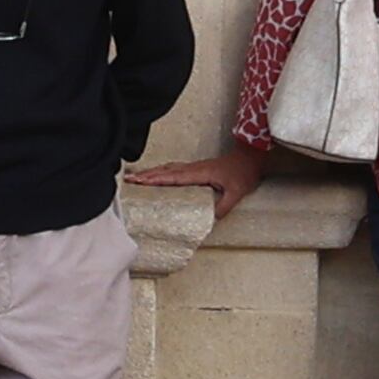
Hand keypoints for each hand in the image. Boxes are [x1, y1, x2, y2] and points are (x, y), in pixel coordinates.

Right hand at [126, 144, 265, 219]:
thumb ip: (223, 206)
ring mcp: (194, 166)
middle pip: (165, 171)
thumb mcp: (237, 192)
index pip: (173, 177)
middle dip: (146, 176)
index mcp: (200, 173)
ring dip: (151, 172)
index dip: (155, 180)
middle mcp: (193, 168)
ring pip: (167, 169)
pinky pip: (173, 169)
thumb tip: (210, 220)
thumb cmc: (243, 173)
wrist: (250, 157)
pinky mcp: (196, 168)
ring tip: (135, 177)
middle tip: (127, 180)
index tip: (140, 182)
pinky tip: (155, 174)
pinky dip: (160, 171)